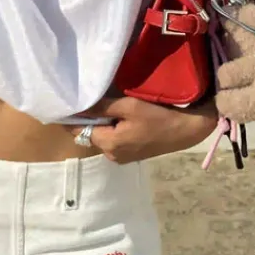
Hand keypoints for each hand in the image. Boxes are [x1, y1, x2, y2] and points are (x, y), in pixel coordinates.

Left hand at [71, 96, 217, 163]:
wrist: (186, 130)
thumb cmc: (157, 116)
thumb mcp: (128, 106)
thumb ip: (101, 107)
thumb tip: (77, 105)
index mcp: (109, 145)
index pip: (79, 130)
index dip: (72, 116)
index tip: (67, 101)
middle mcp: (111, 155)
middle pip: (89, 134)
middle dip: (87, 118)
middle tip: (87, 97)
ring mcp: (121, 157)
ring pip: (101, 136)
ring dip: (101, 123)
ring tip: (104, 104)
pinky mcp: (130, 155)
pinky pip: (112, 140)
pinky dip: (111, 128)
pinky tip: (117, 115)